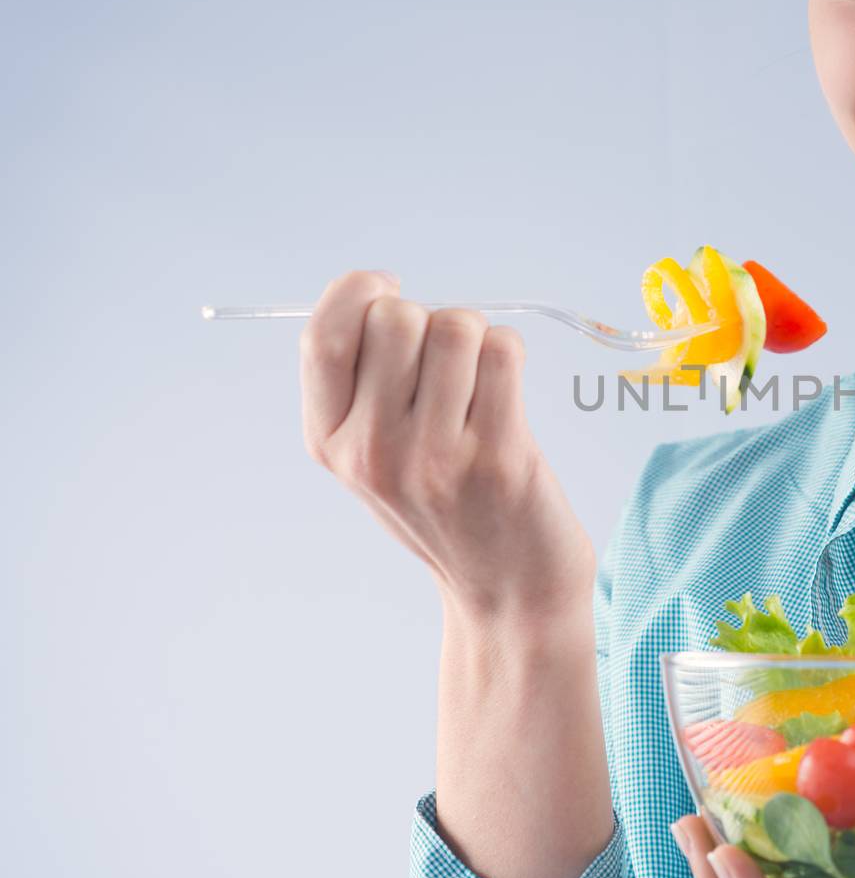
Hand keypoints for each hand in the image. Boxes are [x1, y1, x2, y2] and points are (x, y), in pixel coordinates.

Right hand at [299, 270, 595, 621]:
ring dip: (476, 336)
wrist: (508, 590)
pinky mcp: (498, 456)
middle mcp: (373, 451)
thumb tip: (380, 293)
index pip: (322, 337)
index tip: (388, 287)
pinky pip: (503, 352)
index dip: (357, 291)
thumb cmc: (447, 508)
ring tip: (481, 382)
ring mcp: (435, 455)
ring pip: (455, 326)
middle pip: (395, 318)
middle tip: (448, 364)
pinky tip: (506, 392)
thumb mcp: (376, 458)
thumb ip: (364, 385)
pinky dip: (509, 352)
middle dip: (429, 319)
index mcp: (330, 443)